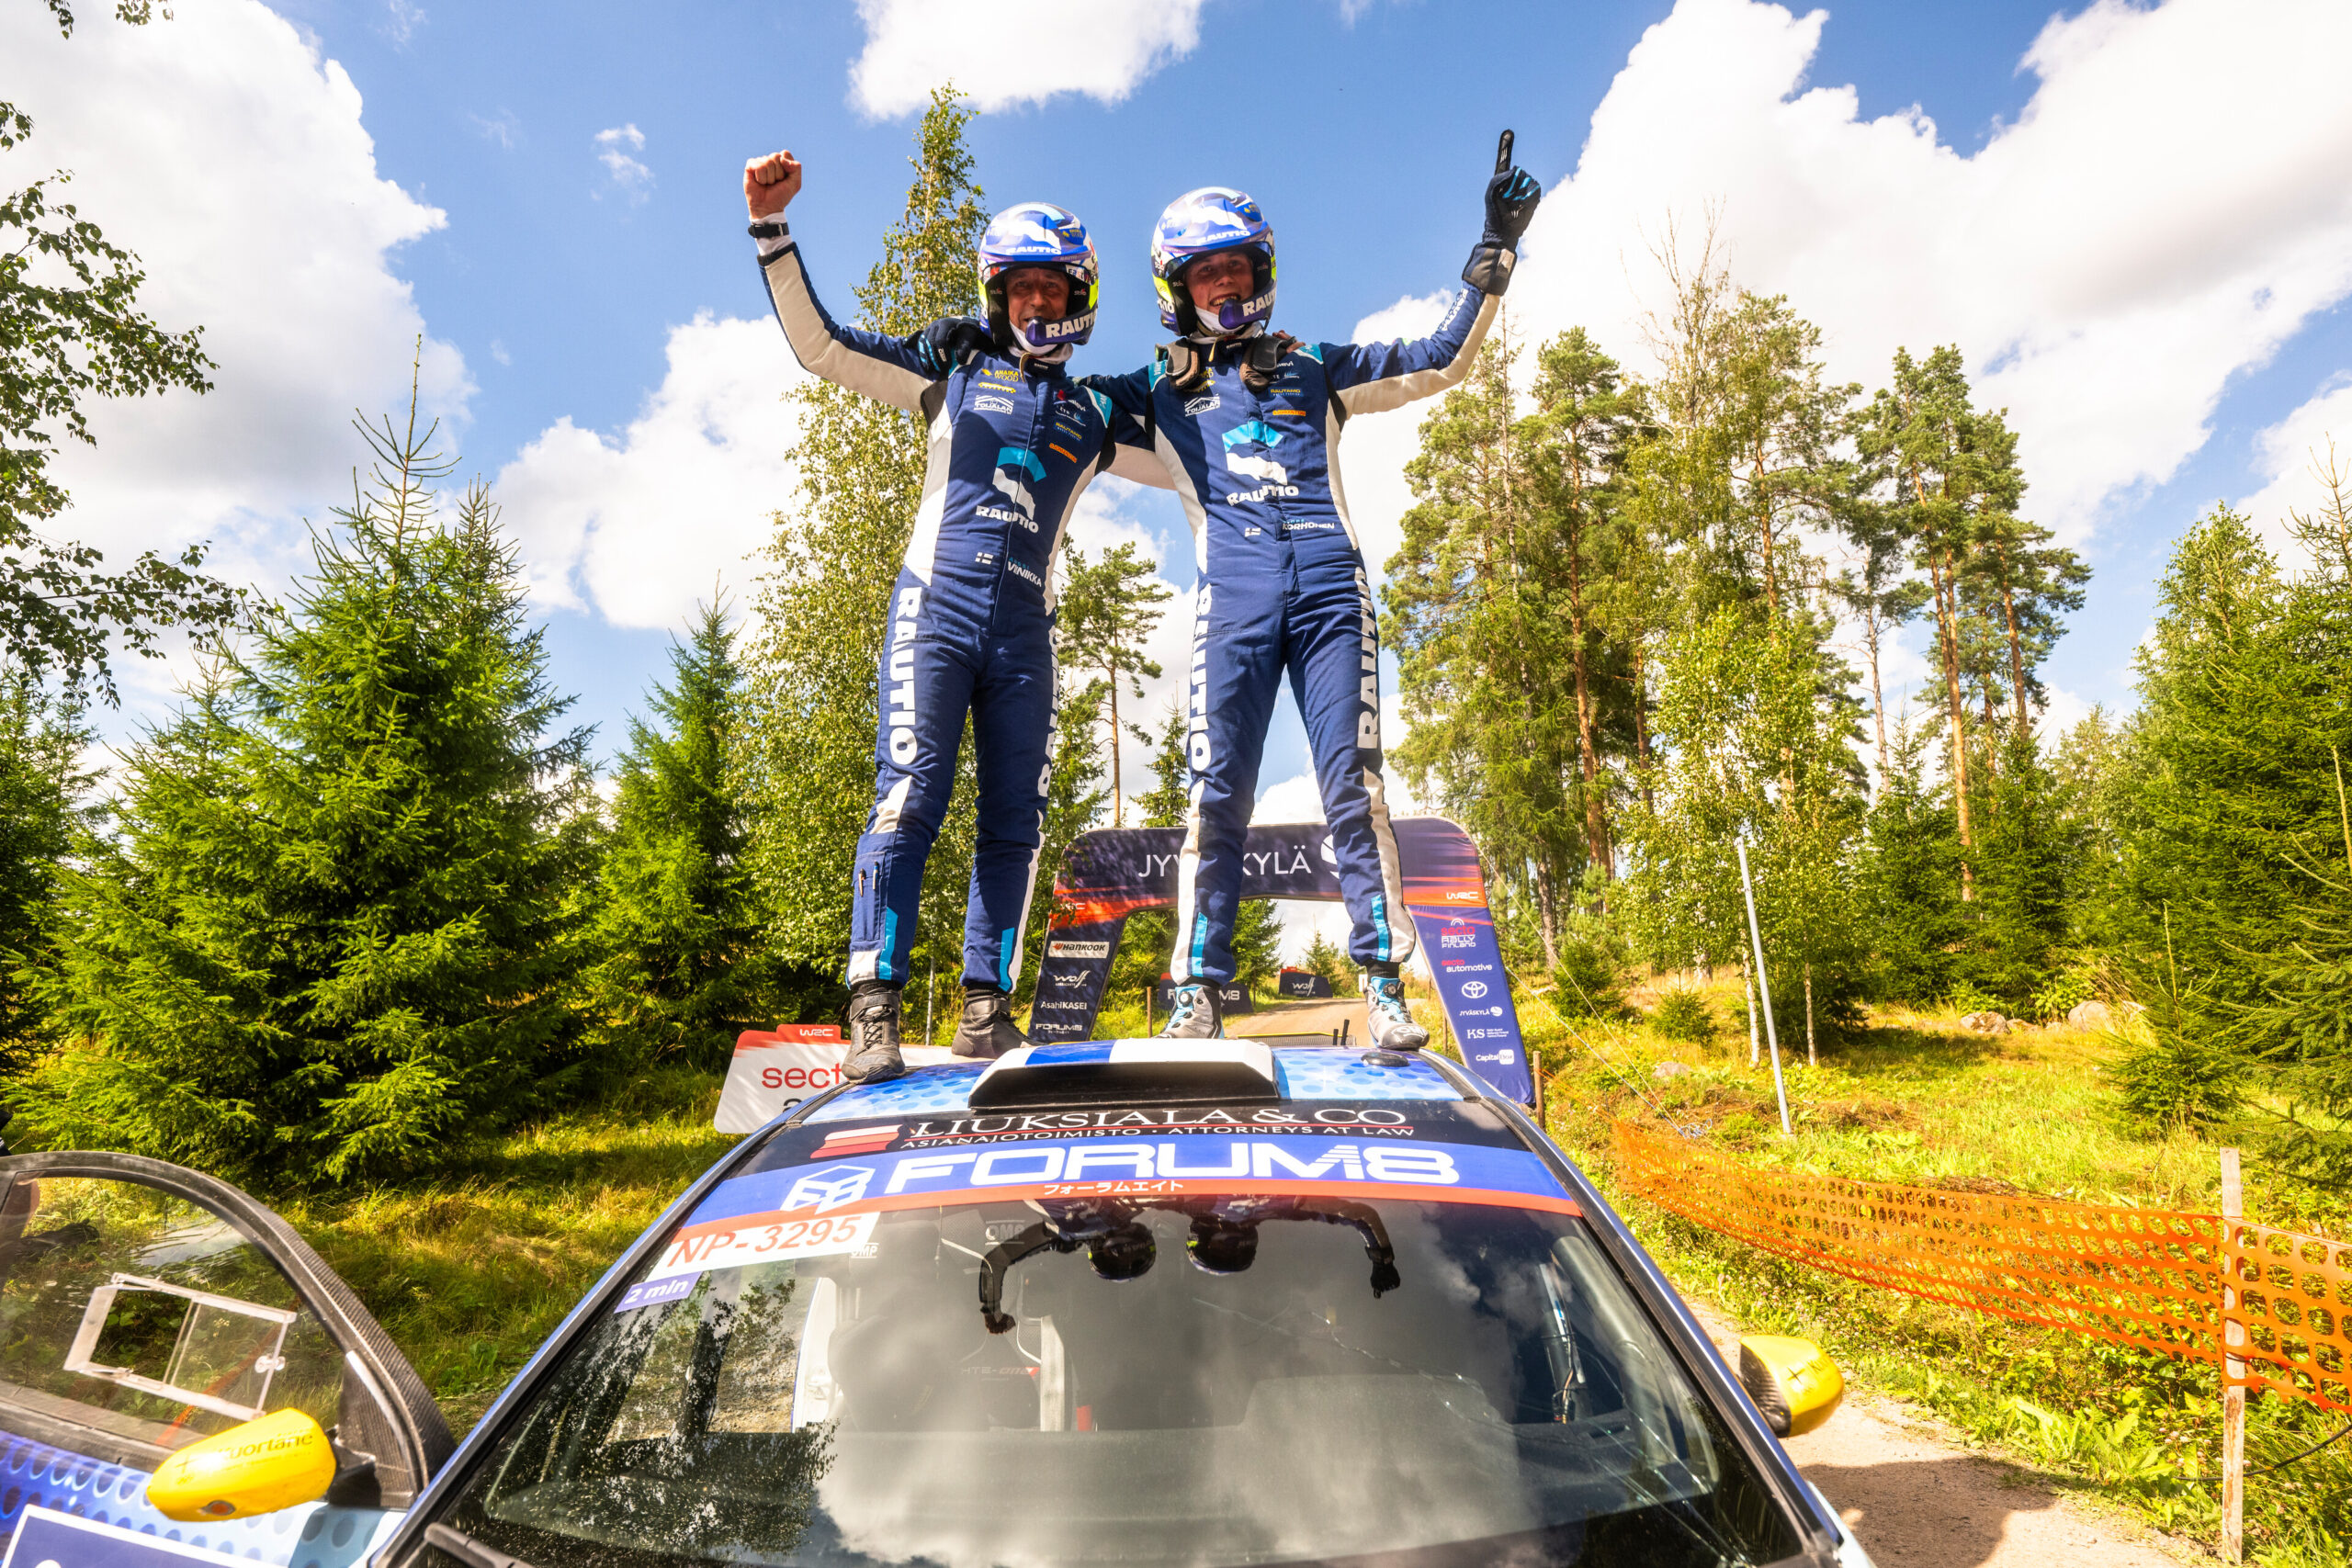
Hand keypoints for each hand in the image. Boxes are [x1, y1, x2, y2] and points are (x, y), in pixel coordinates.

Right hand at [745, 151, 801, 220]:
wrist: (768, 207)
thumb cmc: (781, 195)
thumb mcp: (795, 183)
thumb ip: (796, 168)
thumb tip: (782, 158)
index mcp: (781, 161)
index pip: (785, 153)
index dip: (787, 167)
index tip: (784, 178)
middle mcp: (770, 160)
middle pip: (776, 156)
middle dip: (778, 173)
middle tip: (775, 183)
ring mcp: (759, 162)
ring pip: (768, 162)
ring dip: (770, 178)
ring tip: (767, 184)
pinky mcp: (750, 166)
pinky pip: (758, 166)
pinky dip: (761, 178)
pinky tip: (759, 182)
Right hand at [919, 316, 993, 371]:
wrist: (964, 327)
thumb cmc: (967, 333)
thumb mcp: (969, 338)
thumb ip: (965, 348)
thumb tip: (960, 361)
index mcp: (945, 324)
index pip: (940, 340)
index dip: (943, 355)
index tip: (948, 366)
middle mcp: (935, 325)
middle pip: (930, 343)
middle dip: (935, 358)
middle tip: (942, 370)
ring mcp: (929, 329)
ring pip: (923, 344)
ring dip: (926, 358)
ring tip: (931, 370)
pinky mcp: (926, 334)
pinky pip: (920, 345)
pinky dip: (923, 356)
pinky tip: (926, 366)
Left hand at [1482, 128, 1540, 245]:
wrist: (1504, 231)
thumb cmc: (1494, 214)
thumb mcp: (1490, 194)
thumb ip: (1498, 178)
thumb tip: (1514, 171)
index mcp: (1501, 178)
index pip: (1504, 159)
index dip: (1505, 146)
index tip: (1508, 132)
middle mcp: (1514, 180)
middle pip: (1518, 171)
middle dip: (1511, 184)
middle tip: (1506, 198)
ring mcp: (1525, 187)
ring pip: (1527, 179)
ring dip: (1519, 192)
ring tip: (1513, 203)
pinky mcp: (1534, 194)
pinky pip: (1534, 188)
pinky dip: (1528, 196)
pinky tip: (1521, 205)